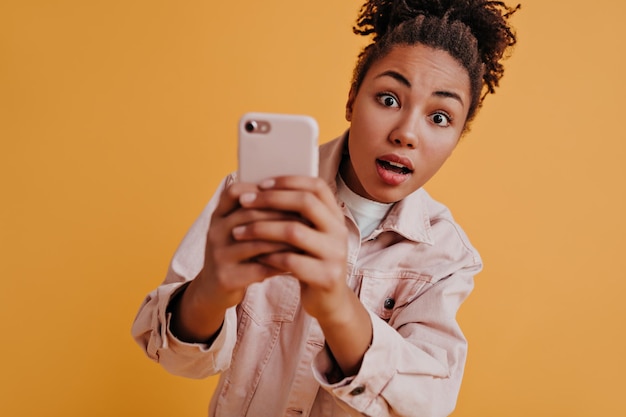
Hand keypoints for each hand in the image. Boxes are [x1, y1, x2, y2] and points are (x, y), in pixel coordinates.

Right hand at [170, 180, 297, 341]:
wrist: (214, 290)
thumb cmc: (238, 254)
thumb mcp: (239, 231)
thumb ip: (258, 215)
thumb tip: (297, 196)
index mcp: (218, 216)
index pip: (235, 192)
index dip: (261, 190)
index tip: (290, 193)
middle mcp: (214, 232)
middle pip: (250, 215)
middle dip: (282, 215)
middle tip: (308, 217)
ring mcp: (218, 255)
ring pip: (256, 243)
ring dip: (285, 241)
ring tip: (307, 240)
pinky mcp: (225, 277)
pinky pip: (259, 268)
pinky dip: (281, 264)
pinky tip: (298, 262)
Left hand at [233, 176, 350, 322]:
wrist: (329, 301)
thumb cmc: (311, 262)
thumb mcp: (309, 235)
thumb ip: (296, 216)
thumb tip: (260, 189)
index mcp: (335, 216)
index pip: (317, 186)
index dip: (289, 181)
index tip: (261, 183)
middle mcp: (339, 231)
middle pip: (306, 203)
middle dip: (271, 200)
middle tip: (245, 202)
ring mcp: (335, 254)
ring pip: (294, 232)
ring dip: (262, 229)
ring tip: (238, 232)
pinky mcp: (326, 277)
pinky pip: (291, 262)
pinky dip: (269, 256)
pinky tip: (255, 256)